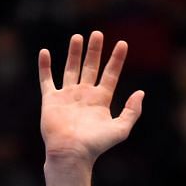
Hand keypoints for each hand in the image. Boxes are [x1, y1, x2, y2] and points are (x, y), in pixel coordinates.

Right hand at [39, 31, 143, 165]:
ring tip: (78, 37)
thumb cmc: (97, 144)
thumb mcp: (121, 129)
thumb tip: (141, 93)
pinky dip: (45, 66)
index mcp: (101, 100)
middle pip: (91, 67)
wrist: (72, 152)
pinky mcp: (51, 99)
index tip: (122, 44)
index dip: (117, 59)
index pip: (111, 74)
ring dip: (74, 53)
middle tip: (98, 34)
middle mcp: (85, 95)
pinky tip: (45, 53)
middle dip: (95, 51)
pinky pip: (47, 79)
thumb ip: (132, 111)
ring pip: (71, 69)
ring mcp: (68, 96)